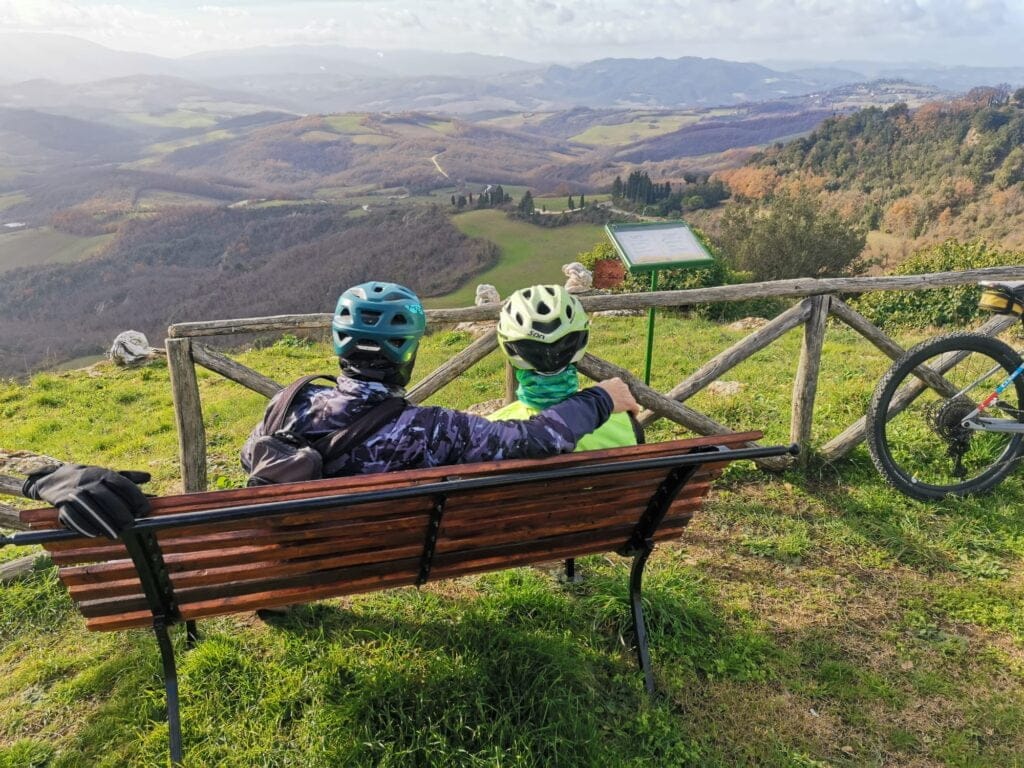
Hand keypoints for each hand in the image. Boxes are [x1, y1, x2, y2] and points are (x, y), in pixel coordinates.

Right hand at [23, 464, 151, 538]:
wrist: (55, 478)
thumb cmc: (89, 479)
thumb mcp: (106, 474)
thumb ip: (128, 477)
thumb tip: (148, 477)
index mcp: (102, 474)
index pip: (121, 483)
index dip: (135, 497)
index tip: (145, 510)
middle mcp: (88, 481)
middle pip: (105, 497)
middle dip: (119, 512)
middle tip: (130, 525)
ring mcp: (73, 492)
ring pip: (89, 507)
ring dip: (103, 522)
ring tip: (114, 534)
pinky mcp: (61, 503)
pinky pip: (71, 515)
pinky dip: (83, 526)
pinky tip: (94, 534)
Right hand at [596, 377, 638, 414]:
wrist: (600, 399)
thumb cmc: (596, 394)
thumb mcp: (599, 387)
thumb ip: (604, 388)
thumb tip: (601, 391)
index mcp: (616, 381)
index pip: (620, 386)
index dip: (617, 392)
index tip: (614, 397)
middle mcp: (624, 385)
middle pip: (626, 393)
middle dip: (623, 398)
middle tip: (618, 404)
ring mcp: (628, 394)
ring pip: (630, 400)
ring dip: (627, 405)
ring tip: (625, 411)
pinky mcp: (630, 403)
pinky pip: (635, 408)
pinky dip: (634, 412)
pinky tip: (633, 416)